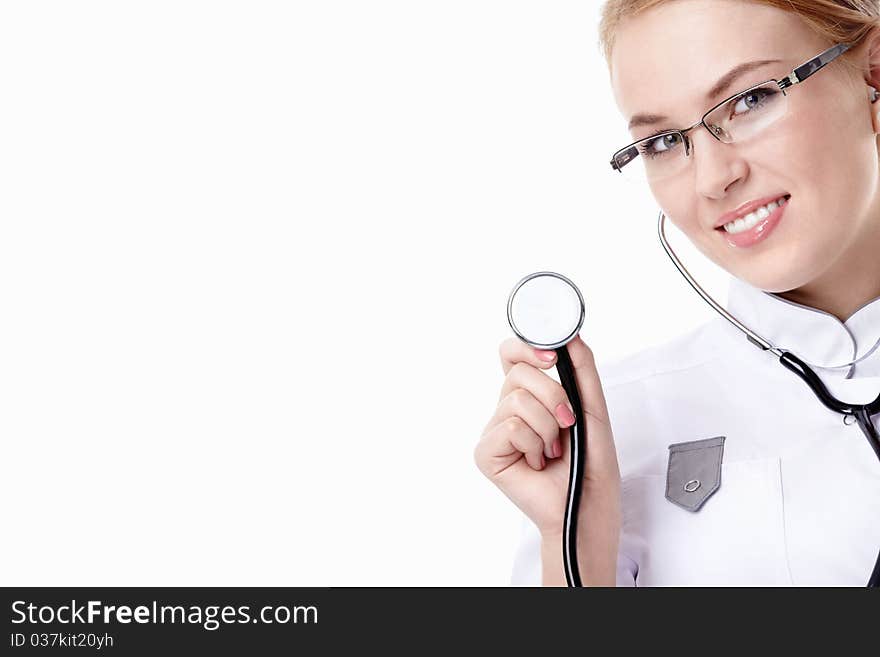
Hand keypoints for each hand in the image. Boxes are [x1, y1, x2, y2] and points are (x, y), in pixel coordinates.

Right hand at [474, 335, 621, 581]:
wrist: (588, 506)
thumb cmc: (591, 465)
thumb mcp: (592, 409)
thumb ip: (582, 371)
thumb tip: (572, 338)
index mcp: (529, 397)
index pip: (512, 356)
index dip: (525, 347)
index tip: (552, 356)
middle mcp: (507, 410)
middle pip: (517, 373)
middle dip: (553, 395)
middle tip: (567, 423)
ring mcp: (494, 431)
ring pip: (516, 399)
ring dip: (547, 427)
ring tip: (552, 450)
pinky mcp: (487, 453)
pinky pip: (510, 425)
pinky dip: (534, 443)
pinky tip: (537, 463)